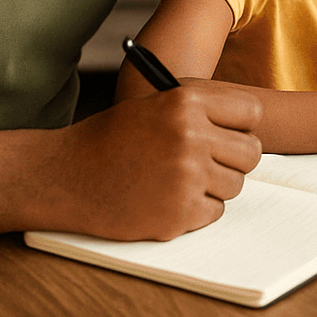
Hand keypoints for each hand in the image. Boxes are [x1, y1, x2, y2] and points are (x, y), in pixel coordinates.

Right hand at [43, 80, 263, 240]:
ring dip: (213, 186)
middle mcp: (190, 137)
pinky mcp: (178, 214)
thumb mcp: (155, 105)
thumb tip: (249, 123)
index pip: (252, 113)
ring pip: (234, 186)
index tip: (231, 134)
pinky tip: (165, 199)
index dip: (242, 126)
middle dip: (233, 159)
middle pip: (251, 154)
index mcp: (186, 102)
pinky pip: (213, 212)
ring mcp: (186, 178)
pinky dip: (195, 210)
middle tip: (209, 163)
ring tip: (177, 180)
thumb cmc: (111, 139)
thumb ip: (202, 109)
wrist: (65, 176)